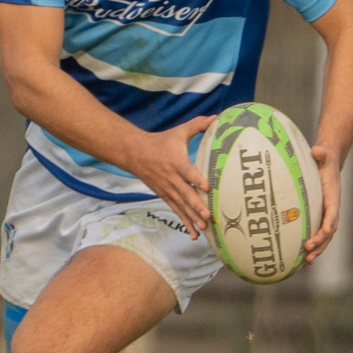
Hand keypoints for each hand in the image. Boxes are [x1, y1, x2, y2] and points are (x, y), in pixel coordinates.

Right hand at [126, 114, 215, 239]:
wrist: (135, 154)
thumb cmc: (162, 142)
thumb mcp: (179, 131)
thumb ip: (198, 125)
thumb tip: (217, 117)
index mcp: (176, 161)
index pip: (187, 171)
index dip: (196, 178)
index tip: (206, 186)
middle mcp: (172, 178)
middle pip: (185, 193)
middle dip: (196, 205)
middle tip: (208, 215)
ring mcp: (168, 190)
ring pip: (181, 206)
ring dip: (192, 217)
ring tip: (204, 227)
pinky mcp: (166, 197)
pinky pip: (177, 211)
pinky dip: (185, 223)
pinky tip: (195, 235)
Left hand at [303, 144, 341, 262]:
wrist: (327, 164)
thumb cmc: (323, 160)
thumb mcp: (322, 155)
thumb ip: (321, 153)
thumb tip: (316, 149)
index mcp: (333, 196)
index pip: (333, 212)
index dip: (329, 223)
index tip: (323, 232)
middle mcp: (332, 208)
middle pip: (329, 230)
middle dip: (321, 242)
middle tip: (308, 251)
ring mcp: (325, 215)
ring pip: (324, 237)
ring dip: (317, 249)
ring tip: (307, 261)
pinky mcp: (318, 217)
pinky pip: (317, 234)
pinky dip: (312, 246)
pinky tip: (301, 256)